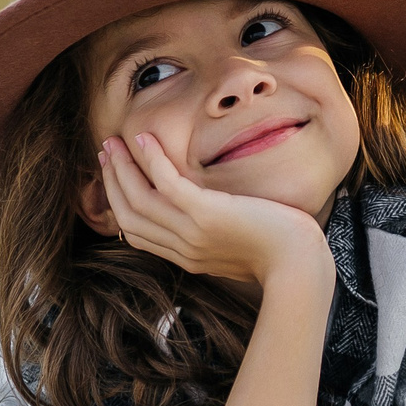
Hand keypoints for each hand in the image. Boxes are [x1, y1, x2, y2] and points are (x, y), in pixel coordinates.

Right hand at [100, 133, 331, 289]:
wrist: (300, 264)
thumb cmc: (282, 252)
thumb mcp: (238, 245)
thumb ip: (217, 234)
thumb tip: (213, 214)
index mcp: (188, 256)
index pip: (138, 232)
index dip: (120, 203)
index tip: (115, 176)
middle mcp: (183, 248)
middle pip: (130, 216)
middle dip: (113, 182)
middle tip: (105, 153)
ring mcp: (192, 233)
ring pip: (139, 200)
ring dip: (122, 169)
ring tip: (113, 143)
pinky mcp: (206, 215)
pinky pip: (167, 185)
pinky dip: (151, 161)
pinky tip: (144, 140)